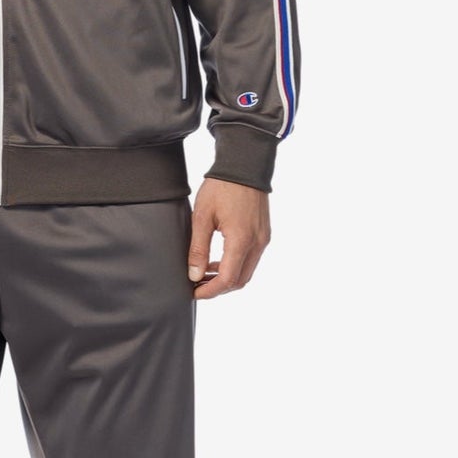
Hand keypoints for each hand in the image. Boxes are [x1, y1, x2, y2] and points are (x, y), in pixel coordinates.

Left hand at [187, 178, 270, 298]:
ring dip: (227, 278)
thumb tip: (193, 274)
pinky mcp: (264, 234)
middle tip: (197, 286)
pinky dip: (235, 265)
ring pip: (247, 271)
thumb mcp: (202, 217)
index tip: (194, 292)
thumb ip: (198, 248)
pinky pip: (251, 259)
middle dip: (218, 288)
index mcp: (241, 240)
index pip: (228, 279)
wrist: (245, 165)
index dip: (210, 291)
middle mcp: (257, 243)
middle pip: (240, 280)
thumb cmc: (222, 187)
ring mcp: (263, 239)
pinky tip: (217, 260)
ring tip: (204, 274)